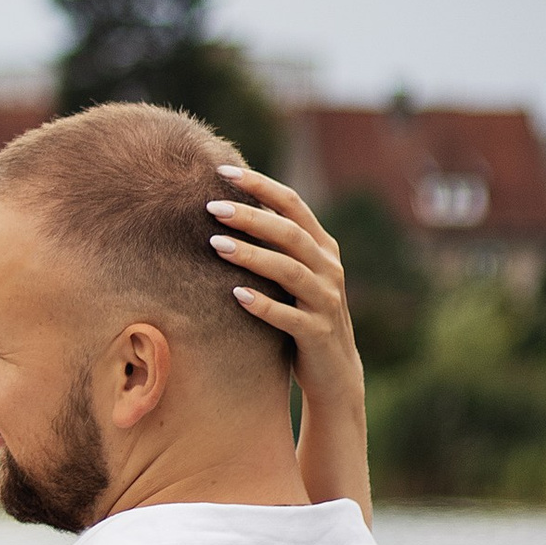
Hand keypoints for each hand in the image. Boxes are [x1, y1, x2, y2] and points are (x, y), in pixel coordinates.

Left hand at [209, 164, 370, 515]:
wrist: (334, 373)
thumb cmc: (302, 315)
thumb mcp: (293, 274)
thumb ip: (275, 244)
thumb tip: (229, 203)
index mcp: (323, 248)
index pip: (293, 204)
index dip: (260, 185)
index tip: (222, 170)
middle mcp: (329, 269)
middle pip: (290, 233)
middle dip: (250, 216)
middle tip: (211, 206)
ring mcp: (326, 302)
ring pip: (290, 270)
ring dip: (252, 256)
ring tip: (215, 245)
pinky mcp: (318, 335)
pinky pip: (290, 317)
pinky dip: (263, 305)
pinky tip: (234, 295)